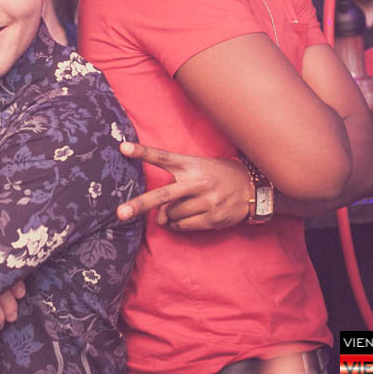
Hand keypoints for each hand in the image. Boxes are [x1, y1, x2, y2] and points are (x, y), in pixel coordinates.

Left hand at [116, 142, 250, 230]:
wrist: (253, 187)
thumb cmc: (218, 176)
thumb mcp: (198, 168)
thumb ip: (175, 186)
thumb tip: (159, 216)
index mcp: (190, 165)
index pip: (162, 157)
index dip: (142, 152)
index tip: (122, 147)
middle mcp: (197, 182)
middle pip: (162, 195)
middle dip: (139, 205)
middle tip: (119, 213)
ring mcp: (205, 201)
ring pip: (171, 214)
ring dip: (167, 216)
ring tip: (178, 208)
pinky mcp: (212, 218)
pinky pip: (183, 226)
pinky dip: (177, 225)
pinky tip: (182, 219)